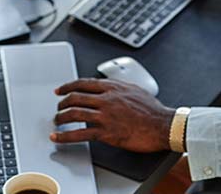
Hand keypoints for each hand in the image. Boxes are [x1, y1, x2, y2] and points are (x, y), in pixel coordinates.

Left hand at [51, 78, 174, 152]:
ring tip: (57, 121)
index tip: (60, 90)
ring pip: (75, 113)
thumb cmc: (153, 110)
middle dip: (62, 103)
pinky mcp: (106, 132)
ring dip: (61, 118)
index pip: (83, 83)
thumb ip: (119, 87)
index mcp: (113, 87)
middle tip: (58, 108)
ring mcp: (105, 115)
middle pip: (75, 97)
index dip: (68, 86)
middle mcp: (106, 99)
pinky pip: (80, 134)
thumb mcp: (134, 90)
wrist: (162, 125)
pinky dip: (65, 136)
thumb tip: (110, 87)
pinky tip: (58, 137)